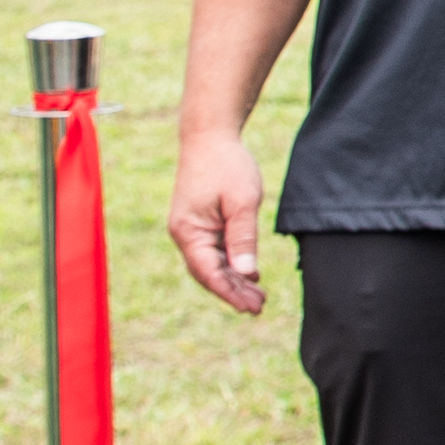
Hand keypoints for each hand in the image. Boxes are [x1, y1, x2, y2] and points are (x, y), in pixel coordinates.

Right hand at [169, 125, 270, 314]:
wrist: (209, 137)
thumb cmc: (226, 165)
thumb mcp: (243, 201)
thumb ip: (243, 238)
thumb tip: (247, 274)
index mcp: (188, 231)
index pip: (208, 273)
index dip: (230, 293)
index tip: (251, 307)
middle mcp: (184, 234)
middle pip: (208, 273)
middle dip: (233, 292)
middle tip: (260, 307)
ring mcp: (191, 229)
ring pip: (212, 264)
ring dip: (233, 281)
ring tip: (258, 297)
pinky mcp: (200, 224)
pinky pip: (214, 252)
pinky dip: (231, 265)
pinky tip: (249, 275)